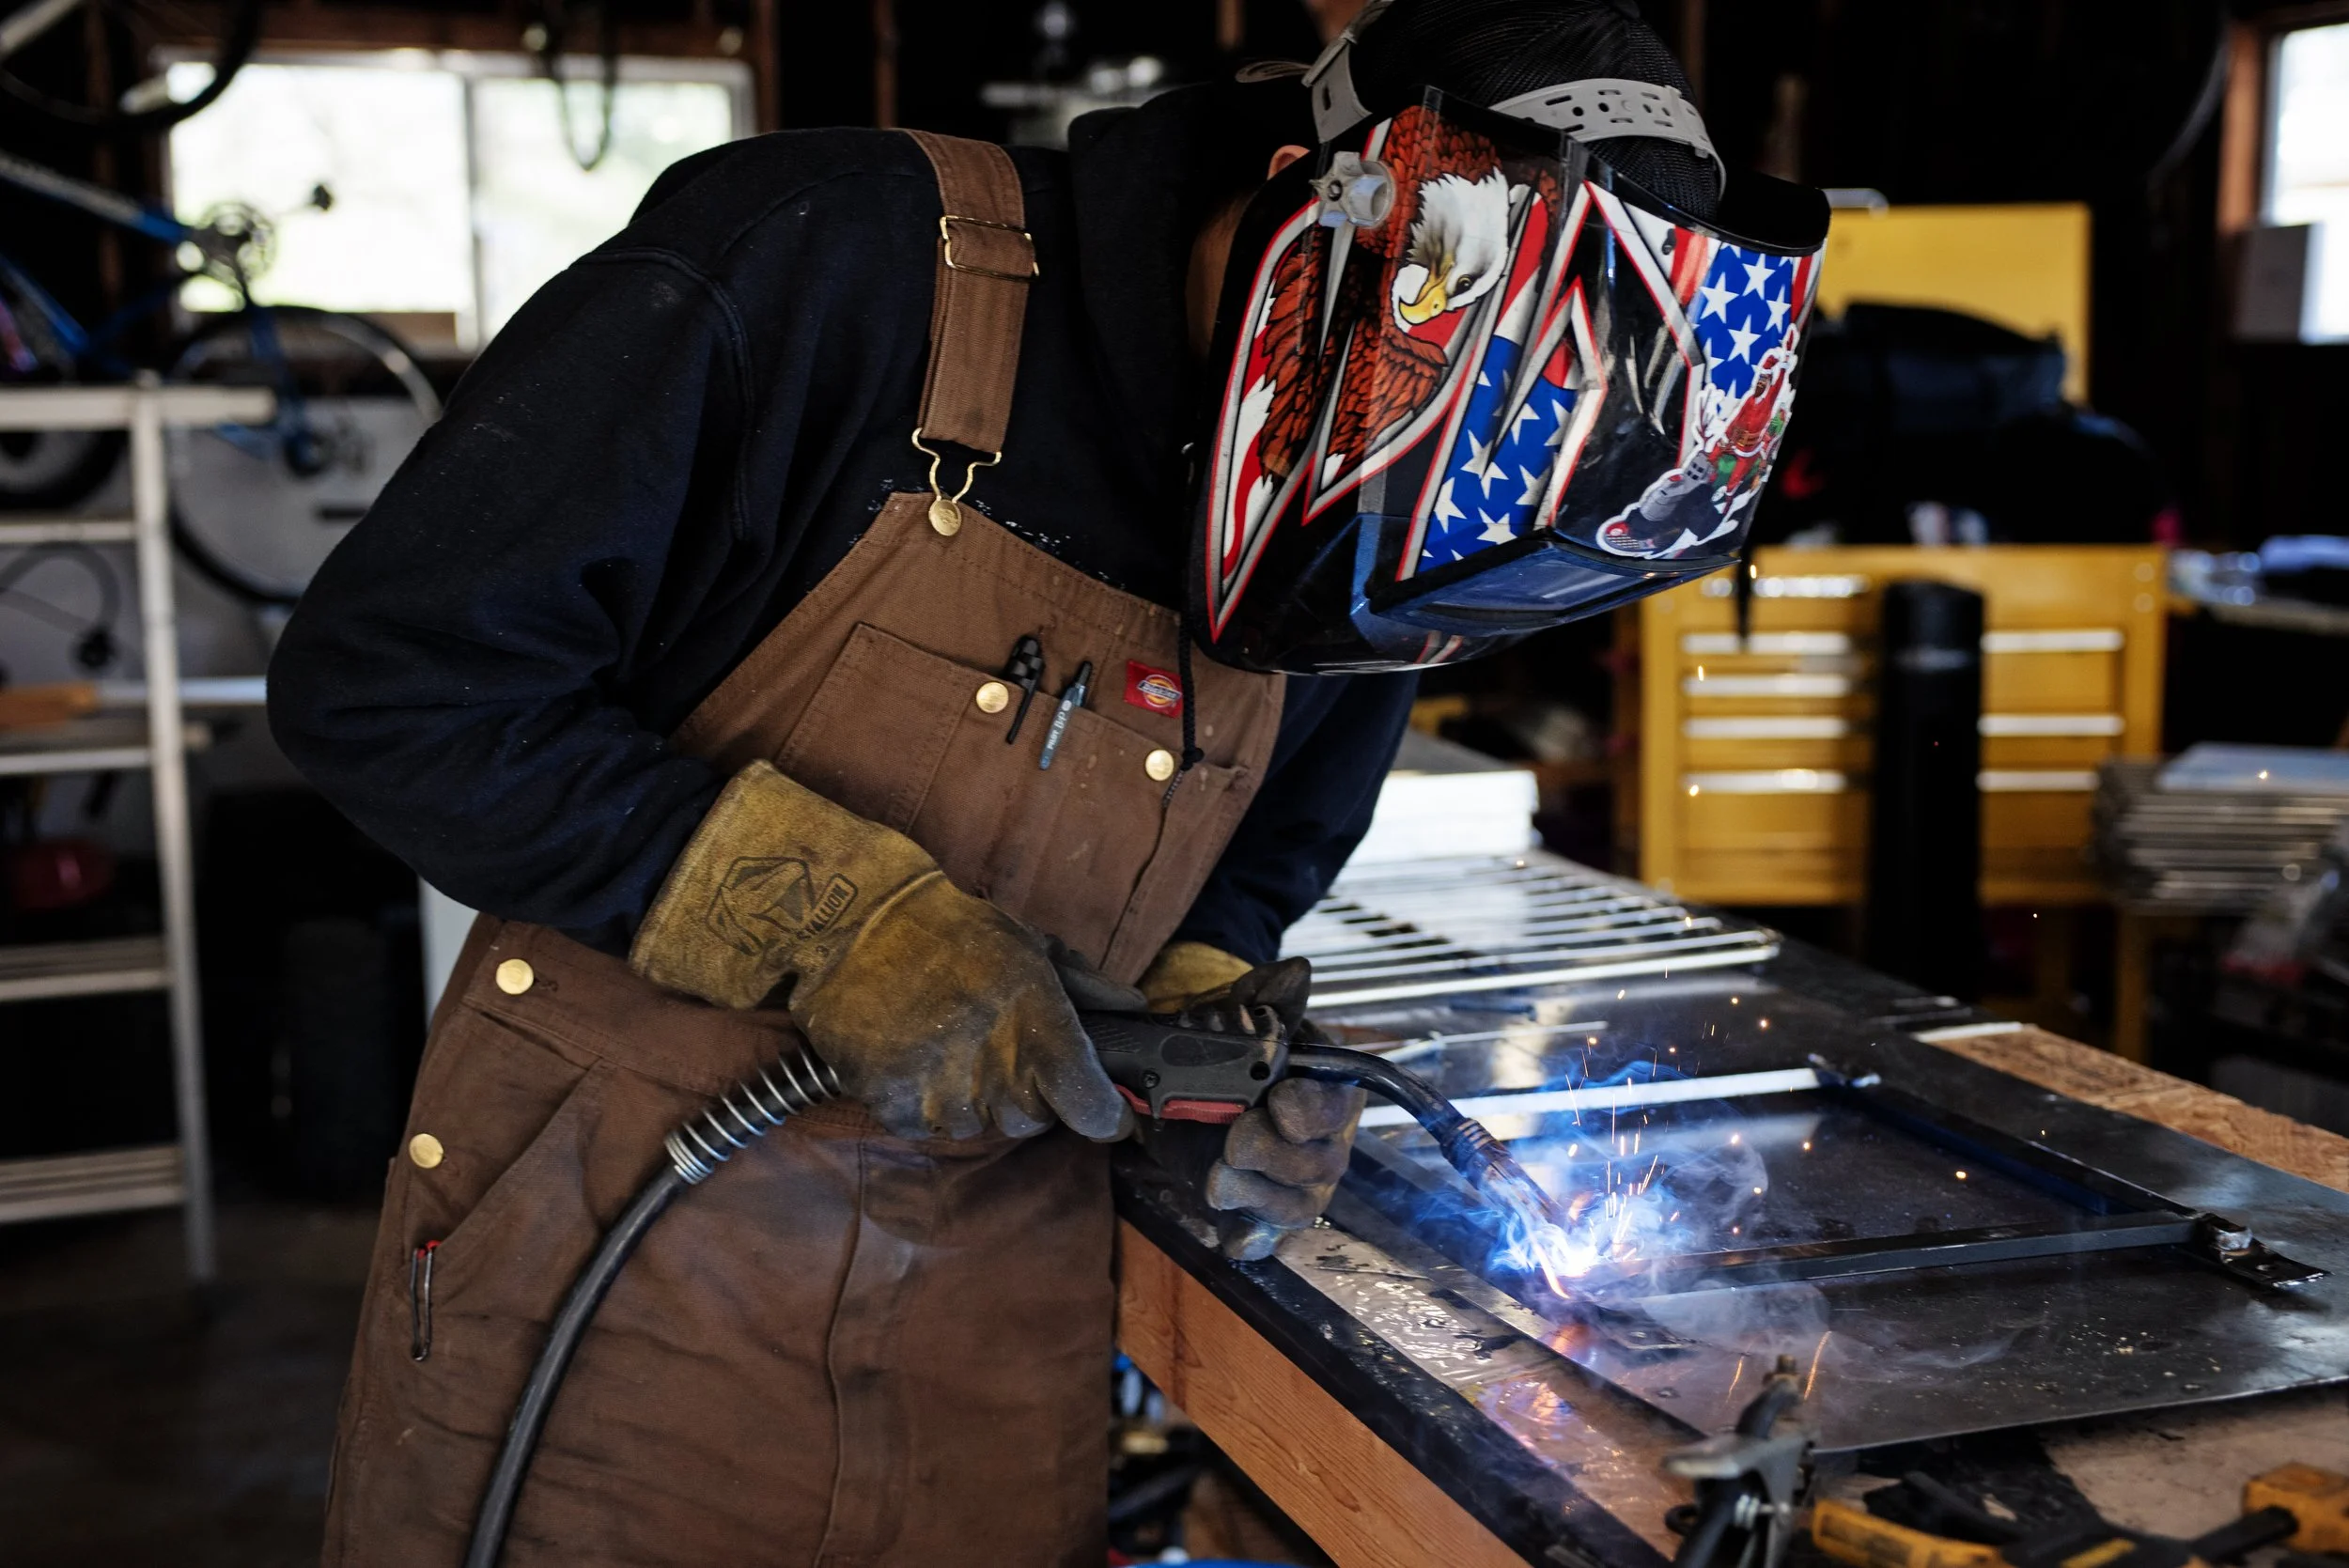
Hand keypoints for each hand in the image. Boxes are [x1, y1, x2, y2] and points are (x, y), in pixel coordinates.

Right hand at [795, 884, 1135, 1142]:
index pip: (1088, 1105)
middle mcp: (994, 1068)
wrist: (858, 927)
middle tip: (1003, 1053)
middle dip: (1028, 1095)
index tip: (1110, 1114)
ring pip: (978, 1126)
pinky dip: (928, 1105)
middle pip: (1031, 1121)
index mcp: (1037, 1026)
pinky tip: (917, 1060)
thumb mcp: (1030, 946)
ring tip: (953, 1050)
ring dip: (975, 1100)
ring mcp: (941, 1092)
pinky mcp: (894, 1106)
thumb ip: (1086, 985)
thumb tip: (1134, 1008)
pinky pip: (928, 1127)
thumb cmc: (953, 933)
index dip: (1105, 1115)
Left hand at [1174, 957, 1366, 1261]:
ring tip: (1215, 1176)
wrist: (1179, 1080)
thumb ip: (1267, 995)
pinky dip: (1251, 1240)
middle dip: (1273, 1154)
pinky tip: (1234, 1237)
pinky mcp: (1256, 1214)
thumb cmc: (1227, 1045)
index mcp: (1328, 1091)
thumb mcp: (1242, 1012)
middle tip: (1233, 1138)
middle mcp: (1320, 1144)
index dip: (1310, 1110)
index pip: (1336, 1108)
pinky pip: (1264, 1238)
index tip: (1278, 1101)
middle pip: (1317, 1164)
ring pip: (1291, 1205)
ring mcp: (1292, 1186)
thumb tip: (1296, 973)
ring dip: (1253, 1194)